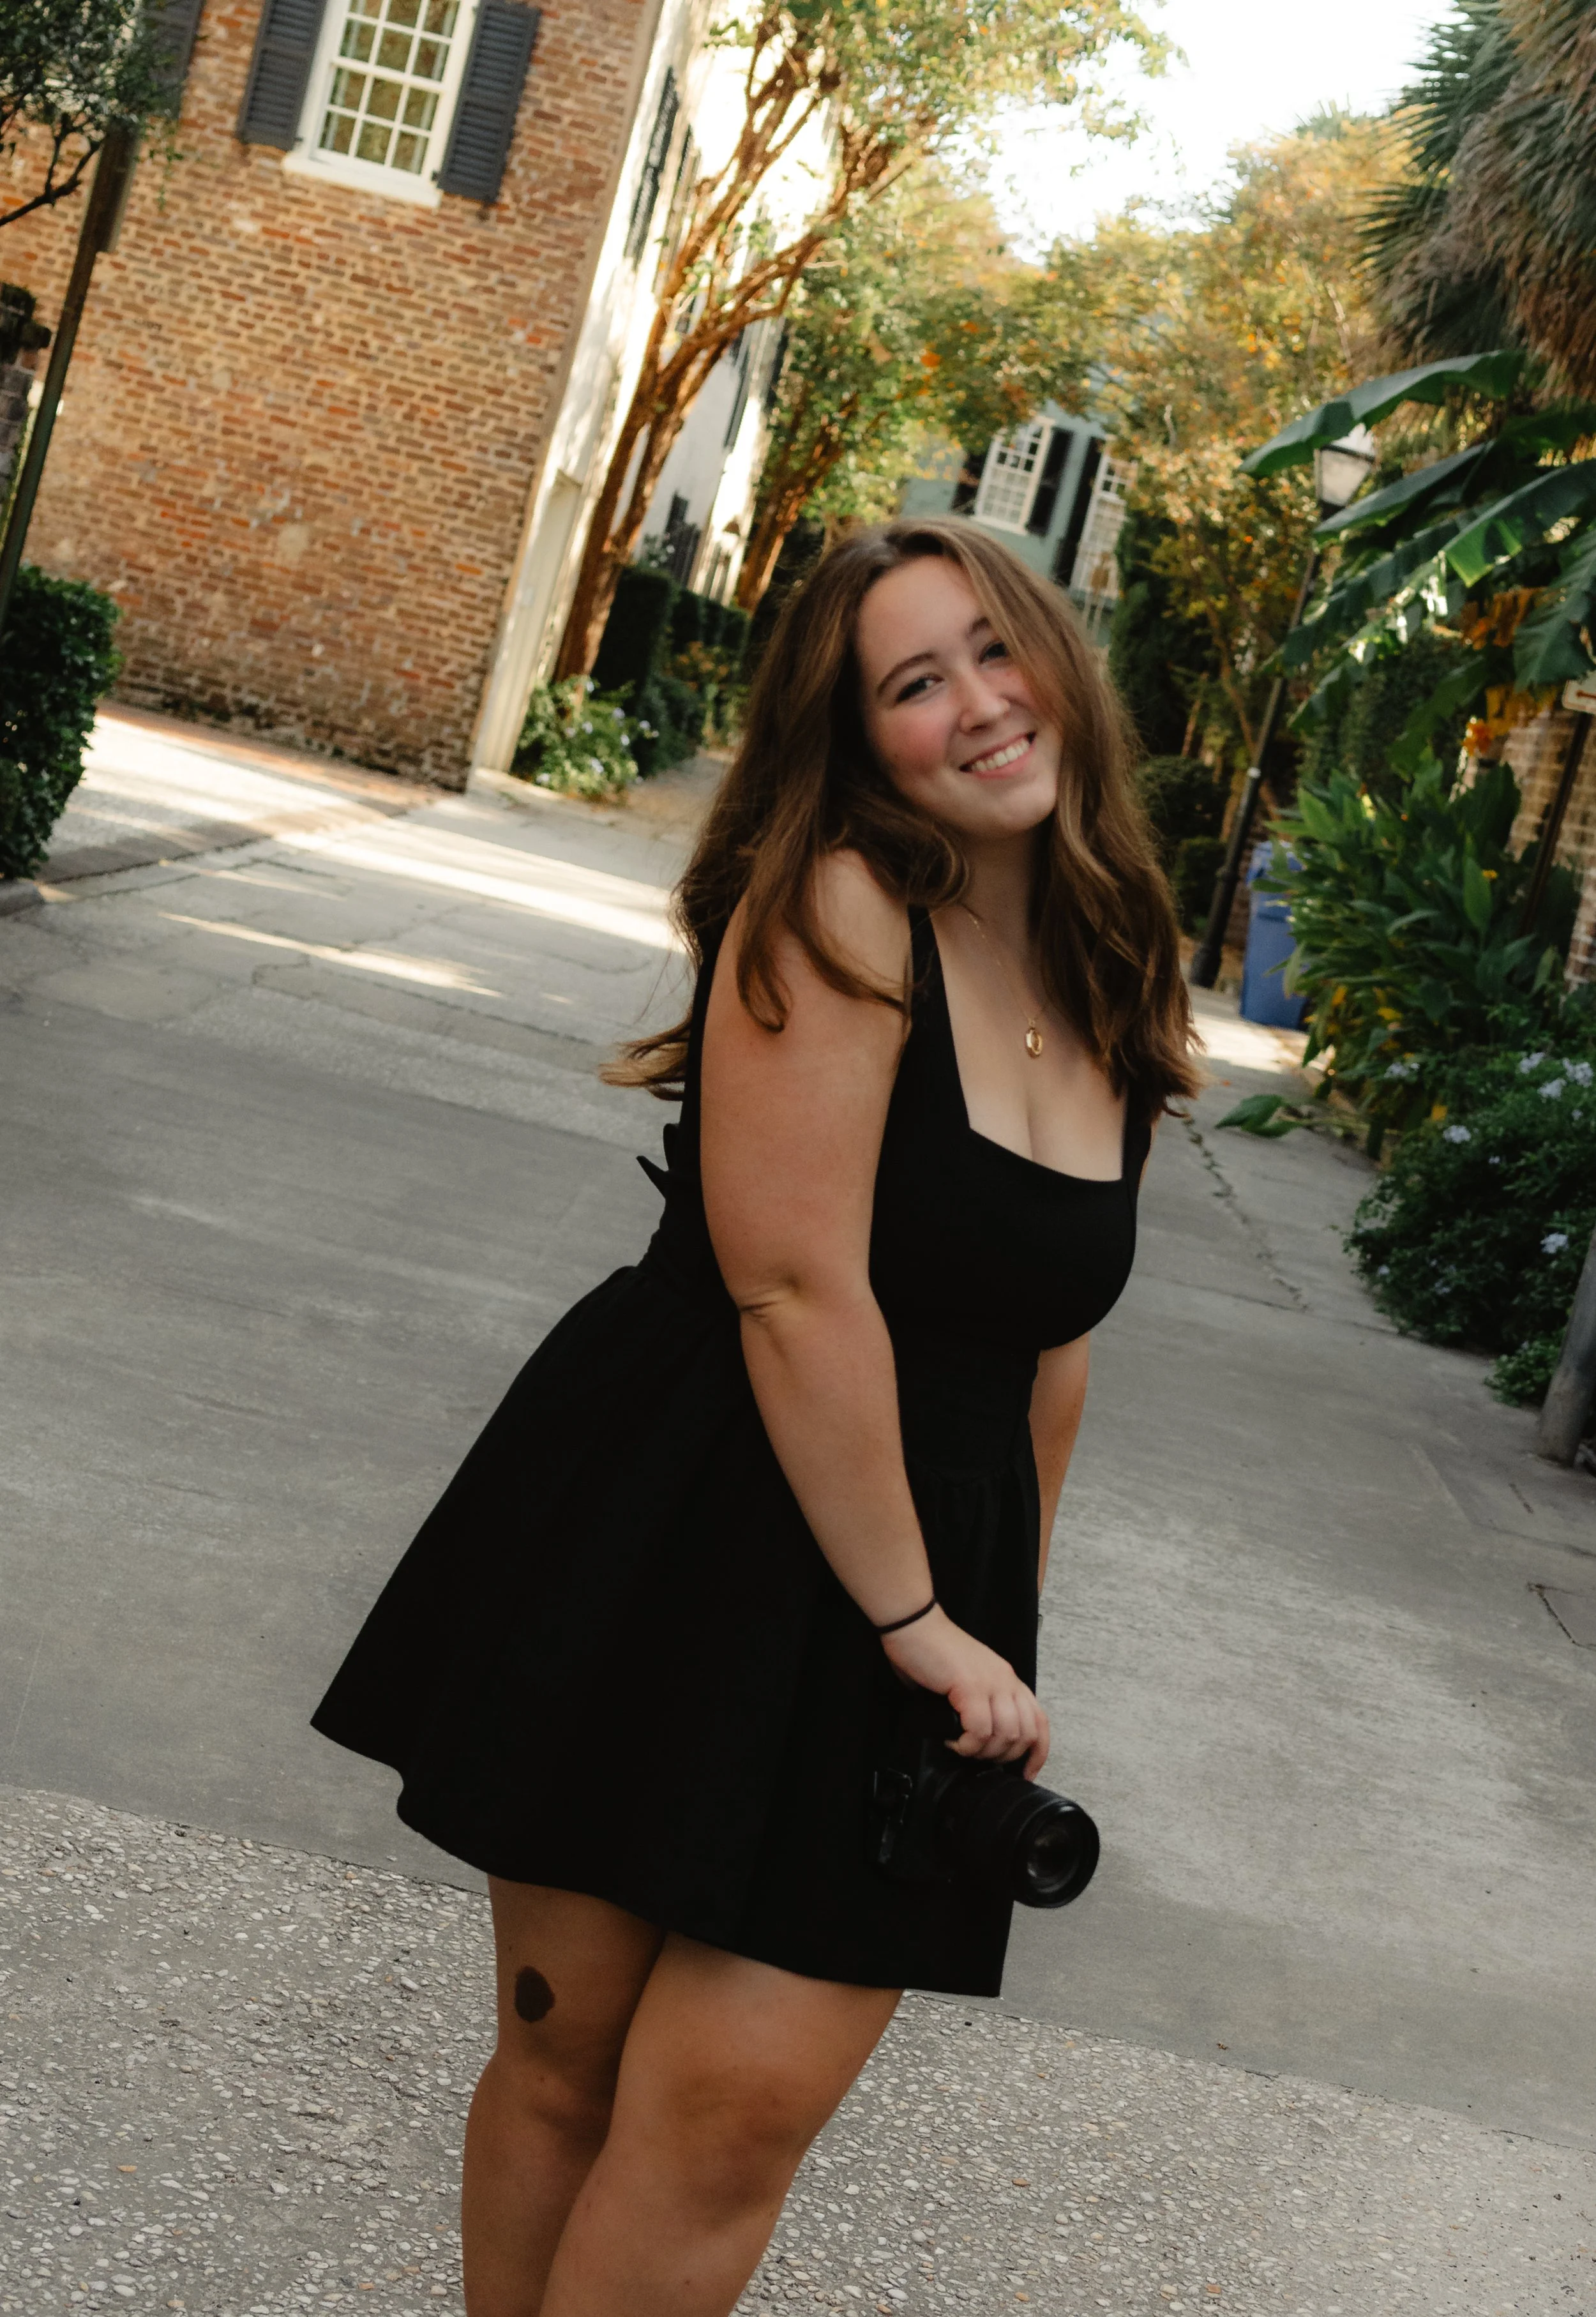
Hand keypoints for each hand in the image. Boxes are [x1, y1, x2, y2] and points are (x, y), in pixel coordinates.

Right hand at [879, 1606, 1049, 1778]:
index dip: (1037, 1752)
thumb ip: (981, 1704)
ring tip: (963, 1747)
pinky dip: (967, 1744)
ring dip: (983, 1752)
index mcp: (1008, 1679)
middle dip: (1003, 1756)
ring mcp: (990, 1683)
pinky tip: (952, 1740)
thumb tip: (980, 1739)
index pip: (1039, 1721)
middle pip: (1025, 1734)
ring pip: (1006, 1735)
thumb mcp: (968, 1679)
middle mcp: (1006, 1680)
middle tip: (978, 1756)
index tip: (1026, 1773)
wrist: (914, 1625)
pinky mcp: (970, 1686)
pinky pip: (980, 1730)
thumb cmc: (932, 1652)